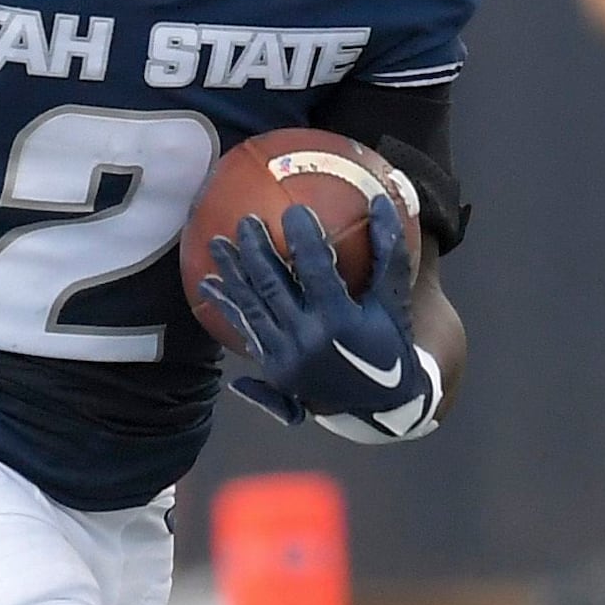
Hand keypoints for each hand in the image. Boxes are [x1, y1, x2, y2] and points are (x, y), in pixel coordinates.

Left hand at [200, 194, 435, 438]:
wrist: (381, 404)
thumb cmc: (390, 344)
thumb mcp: (394, 301)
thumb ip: (389, 253)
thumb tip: (382, 201)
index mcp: (339, 319)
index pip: (314, 268)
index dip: (303, 236)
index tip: (292, 211)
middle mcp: (308, 338)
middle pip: (271, 285)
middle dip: (255, 250)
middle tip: (245, 221)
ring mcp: (287, 355)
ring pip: (252, 307)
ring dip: (232, 273)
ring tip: (217, 244)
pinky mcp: (274, 367)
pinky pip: (246, 331)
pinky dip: (227, 306)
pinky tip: (209, 286)